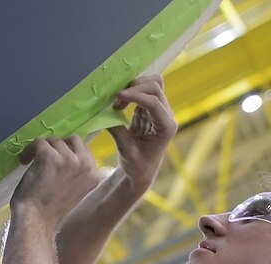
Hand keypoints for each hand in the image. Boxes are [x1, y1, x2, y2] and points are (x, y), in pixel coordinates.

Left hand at [9, 136, 99, 231]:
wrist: (37, 221)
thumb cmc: (51, 211)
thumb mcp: (74, 189)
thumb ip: (76, 172)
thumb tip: (66, 154)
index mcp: (94, 174)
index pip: (84, 149)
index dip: (68, 152)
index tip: (56, 160)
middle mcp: (85, 164)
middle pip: (72, 140)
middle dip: (57, 146)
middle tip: (44, 157)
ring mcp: (68, 159)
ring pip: (54, 141)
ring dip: (42, 149)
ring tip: (31, 162)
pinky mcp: (49, 156)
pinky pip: (38, 142)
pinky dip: (29, 149)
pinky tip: (24, 160)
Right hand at [107, 74, 176, 189]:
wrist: (141, 170)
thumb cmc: (137, 166)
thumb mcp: (126, 151)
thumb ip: (117, 131)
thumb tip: (103, 113)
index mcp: (166, 127)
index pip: (154, 103)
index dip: (136, 97)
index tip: (118, 96)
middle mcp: (167, 116)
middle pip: (156, 88)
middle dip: (135, 89)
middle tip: (116, 99)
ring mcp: (160, 110)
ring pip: (152, 84)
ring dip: (134, 87)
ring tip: (118, 101)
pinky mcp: (150, 108)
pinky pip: (144, 91)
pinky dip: (131, 92)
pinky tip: (120, 102)